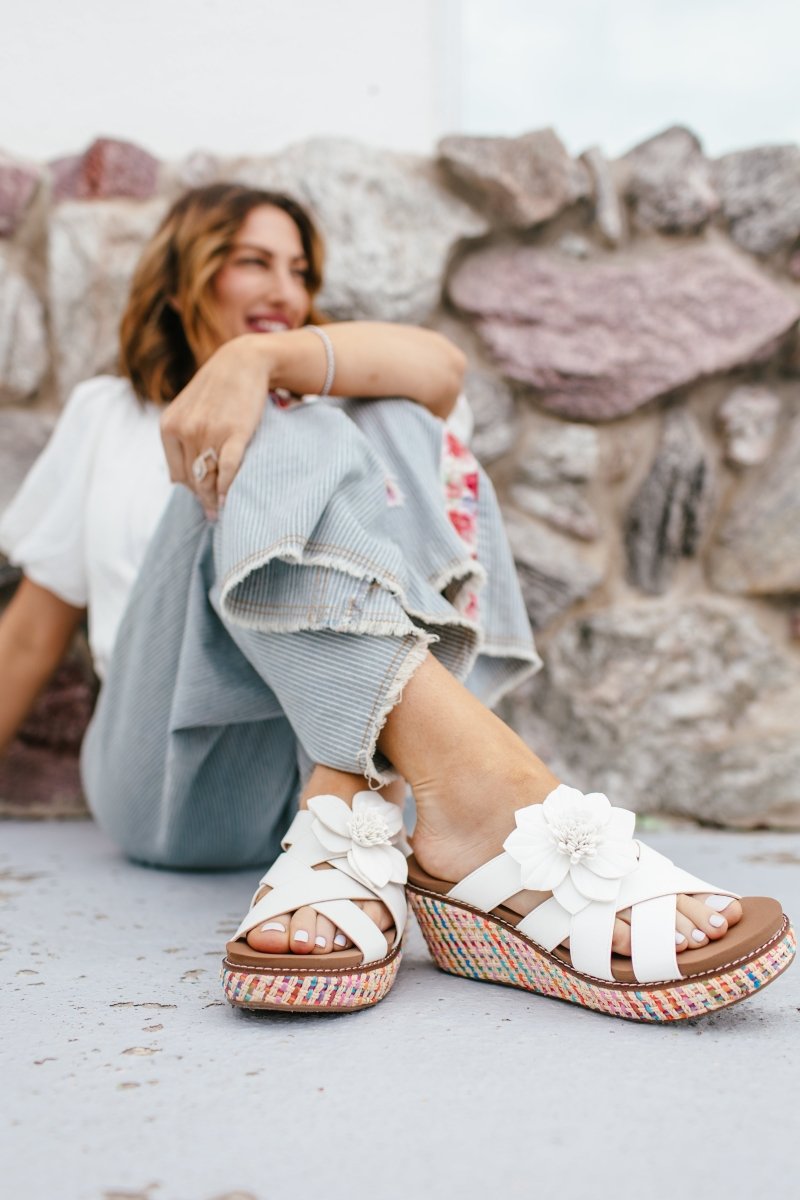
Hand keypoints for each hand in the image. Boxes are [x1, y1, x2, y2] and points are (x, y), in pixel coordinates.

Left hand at [159, 337, 269, 517]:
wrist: (243, 362)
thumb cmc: (217, 389)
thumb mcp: (187, 410)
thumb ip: (180, 439)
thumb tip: (179, 481)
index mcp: (169, 426)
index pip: (177, 474)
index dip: (192, 489)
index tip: (204, 496)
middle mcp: (185, 430)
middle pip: (193, 480)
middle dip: (203, 498)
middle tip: (214, 512)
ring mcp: (209, 432)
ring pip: (209, 479)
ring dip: (215, 498)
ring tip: (222, 509)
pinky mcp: (235, 433)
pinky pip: (228, 470)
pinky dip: (228, 488)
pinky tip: (230, 499)